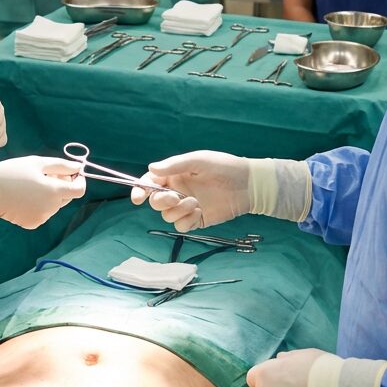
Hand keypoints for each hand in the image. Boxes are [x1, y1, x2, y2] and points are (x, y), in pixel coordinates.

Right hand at [0, 156, 84, 227]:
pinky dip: (39, 205)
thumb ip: (62, 166)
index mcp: (54, 192)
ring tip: (30, 186)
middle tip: (44, 176)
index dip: (78, 180)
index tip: (70, 173)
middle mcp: (51, 208)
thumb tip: (79, 167)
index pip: (80, 190)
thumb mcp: (38, 163)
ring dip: (49, 196)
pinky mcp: (32, 224)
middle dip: (61, 186)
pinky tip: (24, 197)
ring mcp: (42, 218)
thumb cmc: (12, 172)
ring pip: (55, 205)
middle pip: (66, 197)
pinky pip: (43, 213)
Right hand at [131, 151, 311, 230]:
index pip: (150, 183)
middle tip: (175, 197)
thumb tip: (151, 168)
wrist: (248, 185)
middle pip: (155, 202)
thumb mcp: (198, 161)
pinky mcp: (196, 220)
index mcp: (174, 175)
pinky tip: (199, 212)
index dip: (140, 190)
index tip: (138, 197)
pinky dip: (186, 221)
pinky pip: (181, 226)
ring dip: (177, 211)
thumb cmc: (223, 167)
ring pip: (167, 216)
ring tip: (195, 203)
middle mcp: (177, 191)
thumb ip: (174, 165)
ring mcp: (186, 207)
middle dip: (160, 201)